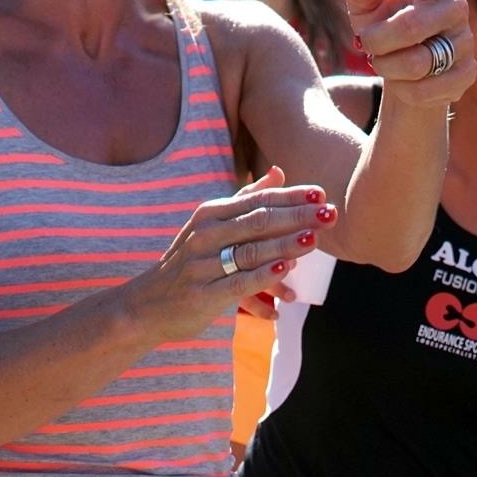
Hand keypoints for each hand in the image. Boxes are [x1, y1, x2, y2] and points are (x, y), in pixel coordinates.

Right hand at [139, 168, 336, 339]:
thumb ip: (246, 199)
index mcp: (210, 214)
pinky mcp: (203, 294)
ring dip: (285, 244)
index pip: (257, 200)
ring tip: (314, 238)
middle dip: (297, 216)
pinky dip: (263, 275)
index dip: (291, 197)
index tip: (321, 194)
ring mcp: (203, 265)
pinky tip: (286, 269)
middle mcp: (205, 235)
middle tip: (330, 214)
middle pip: (258, 222)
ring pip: (251, 251)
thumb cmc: (187, 263)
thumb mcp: (211, 225)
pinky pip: (239, 283)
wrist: (146, 305)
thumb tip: (280, 171)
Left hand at [342, 0, 476, 108]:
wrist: (405, 72)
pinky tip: (406, 83)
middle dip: (378, 42)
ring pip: (417, 63)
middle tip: (368, 46)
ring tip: (387, 64)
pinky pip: (428, 89)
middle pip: (410, 26)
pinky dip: (405, 91)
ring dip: (389, 68)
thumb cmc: (385, 29)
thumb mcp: (367, 10)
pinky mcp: (468, 72)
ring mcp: (465, 41)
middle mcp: (454, 7)